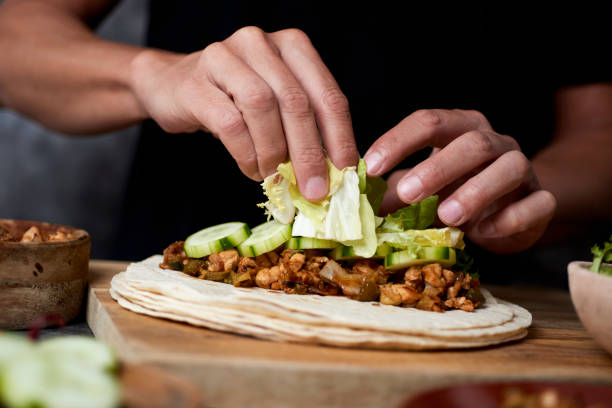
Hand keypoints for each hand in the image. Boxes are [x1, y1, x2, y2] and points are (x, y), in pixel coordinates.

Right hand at [129, 26, 357, 200]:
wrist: (172, 87)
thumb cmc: (234, 100)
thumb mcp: (276, 106)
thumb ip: (304, 129)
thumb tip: (333, 174)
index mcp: (292, 46)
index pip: (327, 95)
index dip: (340, 138)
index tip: (346, 174)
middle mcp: (260, 43)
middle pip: (296, 101)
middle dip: (309, 153)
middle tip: (314, 190)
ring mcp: (225, 56)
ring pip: (262, 107)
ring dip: (273, 151)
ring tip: (273, 176)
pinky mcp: (196, 82)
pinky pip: (229, 123)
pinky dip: (246, 154)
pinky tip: (251, 169)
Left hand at [364, 109, 556, 252]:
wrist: (505, 214)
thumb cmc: (453, 194)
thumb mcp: (420, 190)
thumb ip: (390, 193)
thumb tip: (350, 205)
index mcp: (460, 128)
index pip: (429, 121)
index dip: (398, 141)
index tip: (371, 167)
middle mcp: (494, 142)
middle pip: (472, 142)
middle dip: (437, 168)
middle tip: (407, 193)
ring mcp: (521, 169)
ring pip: (509, 167)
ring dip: (476, 191)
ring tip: (446, 216)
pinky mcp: (541, 200)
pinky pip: (537, 204)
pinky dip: (511, 219)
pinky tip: (483, 233)